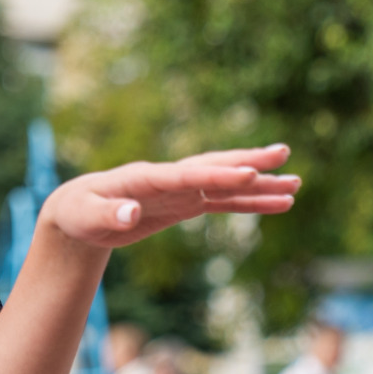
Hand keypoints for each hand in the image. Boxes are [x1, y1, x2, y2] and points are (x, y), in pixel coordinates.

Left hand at [38, 144, 298, 251]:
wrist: (76, 213)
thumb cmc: (77, 213)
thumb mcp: (84, 217)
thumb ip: (107, 215)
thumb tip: (130, 214)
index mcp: (143, 177)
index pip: (186, 175)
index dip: (217, 174)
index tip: (248, 173)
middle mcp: (166, 178)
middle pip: (213, 167)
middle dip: (248, 162)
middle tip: (284, 156)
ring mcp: (178, 190)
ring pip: (224, 183)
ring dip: (258, 184)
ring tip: (296, 184)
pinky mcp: (183, 203)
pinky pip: (221, 201)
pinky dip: (248, 202)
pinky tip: (278, 203)